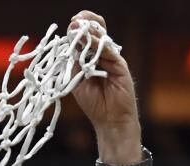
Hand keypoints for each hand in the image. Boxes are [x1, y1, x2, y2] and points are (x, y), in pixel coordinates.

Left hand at [67, 11, 141, 157]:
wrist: (109, 121)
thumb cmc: (94, 104)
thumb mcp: (77, 81)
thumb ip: (74, 64)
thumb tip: (68, 45)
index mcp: (92, 59)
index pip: (86, 38)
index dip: (79, 29)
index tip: (71, 24)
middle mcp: (103, 57)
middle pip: (97, 33)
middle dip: (86, 23)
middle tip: (75, 20)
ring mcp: (113, 60)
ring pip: (102, 40)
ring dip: (90, 32)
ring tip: (78, 25)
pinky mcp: (121, 66)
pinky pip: (109, 52)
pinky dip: (99, 45)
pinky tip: (90, 39)